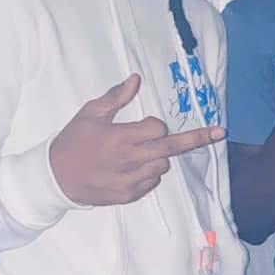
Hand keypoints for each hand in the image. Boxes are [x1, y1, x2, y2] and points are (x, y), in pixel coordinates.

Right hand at [50, 74, 224, 205]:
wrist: (55, 178)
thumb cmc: (72, 142)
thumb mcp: (90, 114)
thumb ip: (116, 97)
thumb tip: (137, 79)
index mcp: (120, 137)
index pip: (157, 129)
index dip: (155, 125)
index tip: (146, 125)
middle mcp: (129, 160)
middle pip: (171, 149)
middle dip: (196, 139)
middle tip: (219, 133)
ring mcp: (130, 180)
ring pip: (162, 166)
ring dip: (158, 157)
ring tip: (135, 154)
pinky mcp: (129, 195)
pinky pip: (152, 182)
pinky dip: (148, 174)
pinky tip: (129, 169)